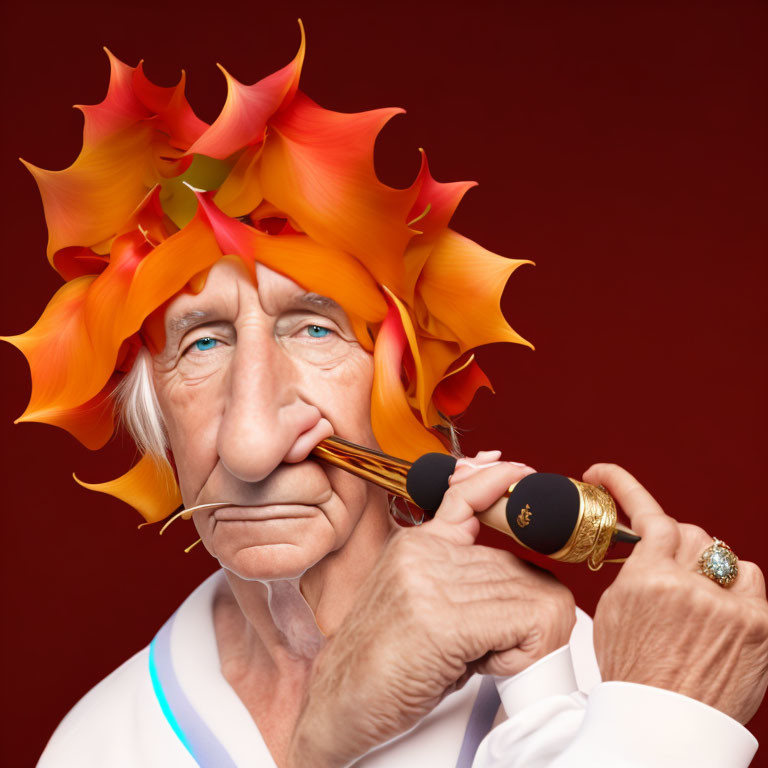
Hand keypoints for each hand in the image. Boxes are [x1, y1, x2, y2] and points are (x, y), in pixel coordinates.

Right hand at [286, 453, 575, 767]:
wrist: (336, 705)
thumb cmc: (381, 663)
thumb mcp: (419, 603)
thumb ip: (459, 575)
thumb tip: (517, 572)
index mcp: (416, 543)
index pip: (468, 497)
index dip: (499, 482)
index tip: (521, 472)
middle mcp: (423, 551)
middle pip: (522, 565)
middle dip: (522, 613)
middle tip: (488, 649)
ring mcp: (430, 581)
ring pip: (534, 596)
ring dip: (522, 638)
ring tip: (476, 660)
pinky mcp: (443, 619)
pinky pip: (529, 623)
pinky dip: (523, 654)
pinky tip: (488, 665)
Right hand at [587, 463, 767, 724]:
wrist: (663, 726)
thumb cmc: (634, 674)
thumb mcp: (613, 614)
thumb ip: (632, 570)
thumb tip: (642, 544)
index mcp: (647, 582)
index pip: (647, 515)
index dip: (623, 486)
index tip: (602, 473)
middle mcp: (690, 588)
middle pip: (689, 532)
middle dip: (676, 545)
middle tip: (667, 566)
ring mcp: (729, 606)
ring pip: (723, 554)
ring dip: (708, 567)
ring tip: (698, 599)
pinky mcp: (760, 626)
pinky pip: (750, 579)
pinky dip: (736, 589)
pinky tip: (722, 612)